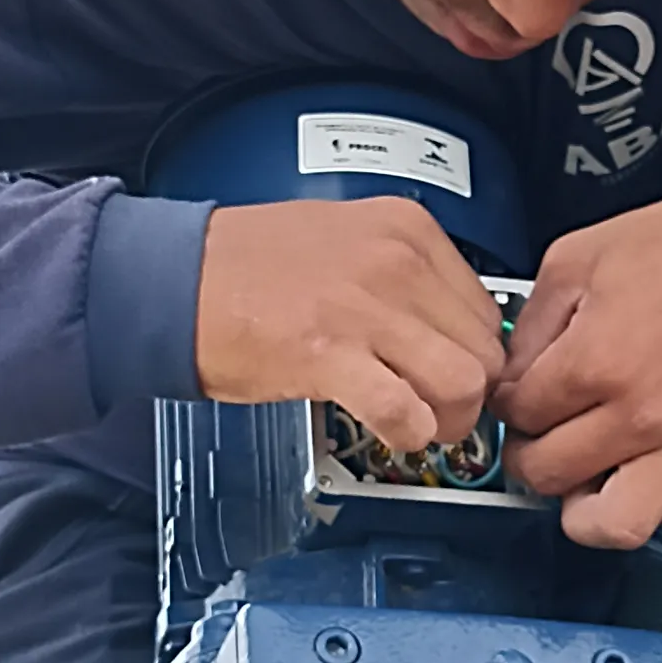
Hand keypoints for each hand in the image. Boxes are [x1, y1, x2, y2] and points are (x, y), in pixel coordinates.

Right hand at [196, 197, 504, 446]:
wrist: (173, 278)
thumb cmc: (248, 266)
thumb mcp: (348, 239)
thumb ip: (407, 278)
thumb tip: (451, 332)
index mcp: (406, 228)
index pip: (487, 308)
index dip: (473, 355)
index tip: (452, 374)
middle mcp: (396, 261)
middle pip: (485, 350)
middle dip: (469, 395)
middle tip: (438, 410)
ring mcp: (365, 307)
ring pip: (463, 384)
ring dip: (447, 420)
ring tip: (419, 425)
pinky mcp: (330, 354)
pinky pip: (406, 412)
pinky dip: (407, 434)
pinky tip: (388, 431)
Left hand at [495, 174, 661, 552]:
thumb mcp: (576, 259)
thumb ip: (532, 323)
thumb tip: (514, 372)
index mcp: (595, 361)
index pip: (519, 415)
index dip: (510, 403)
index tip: (523, 395)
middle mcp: (640, 414)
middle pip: (550, 474)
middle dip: (533, 454)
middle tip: (545, 433)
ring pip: (620, 525)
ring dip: (591, 513)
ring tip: (590, 483)